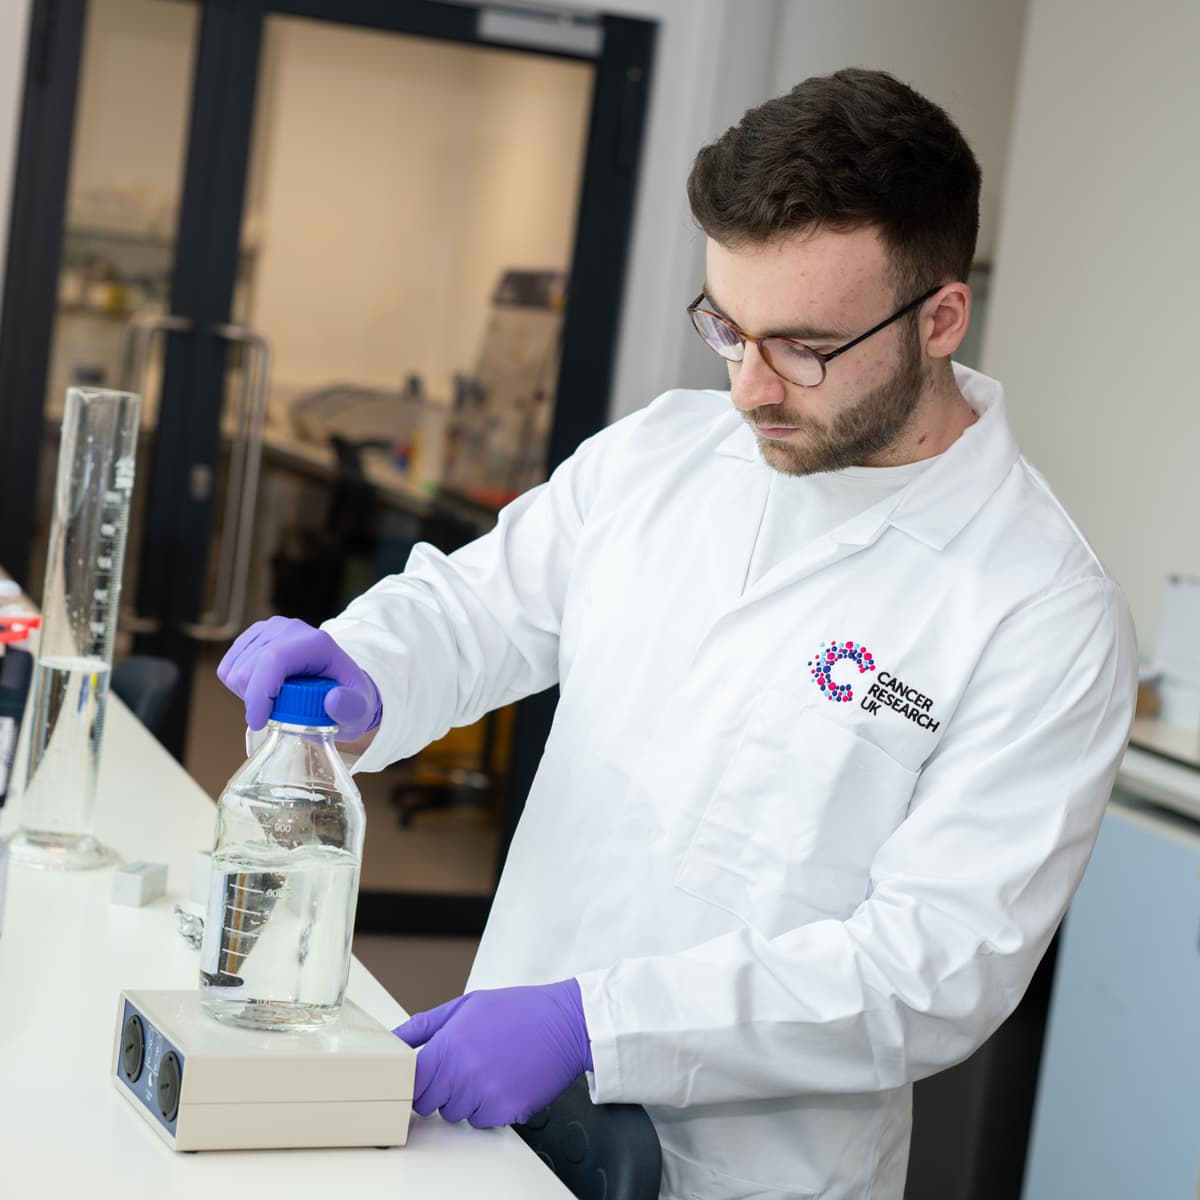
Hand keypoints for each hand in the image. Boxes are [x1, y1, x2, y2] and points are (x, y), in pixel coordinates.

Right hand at [217, 616, 381, 736]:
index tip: (260, 722)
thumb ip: (351, 708)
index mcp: (315, 643)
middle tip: (278, 714)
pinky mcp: (254, 636)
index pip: (273, 660)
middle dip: (256, 700)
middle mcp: (290, 629)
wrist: (342, 684)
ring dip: (248, 694)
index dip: (259, 693)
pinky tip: (263, 691)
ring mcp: (269, 629)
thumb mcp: (360, 710)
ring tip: (275, 701)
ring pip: (234, 669)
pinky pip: (228, 666)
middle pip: (248, 668)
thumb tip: (333, 700)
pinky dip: (239, 686)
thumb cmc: (350, 700)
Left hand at [392, 980, 592, 1126]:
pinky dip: (488, 1107)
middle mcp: (464, 1074)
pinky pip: (481, 1121)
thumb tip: (393, 1039)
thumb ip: (424, 1025)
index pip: (411, 1082)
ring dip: (463, 1099)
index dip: (416, 1079)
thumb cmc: (517, 1010)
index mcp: (450, 1045)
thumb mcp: (466, 1005)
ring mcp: (485, 1095)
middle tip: (461, 1067)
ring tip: (486, 1070)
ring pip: (454, 1114)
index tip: (424, 1073)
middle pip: (428, 1103)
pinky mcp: (506, 1111)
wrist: (565, 1023)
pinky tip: (503, 1081)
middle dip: (439, 1088)